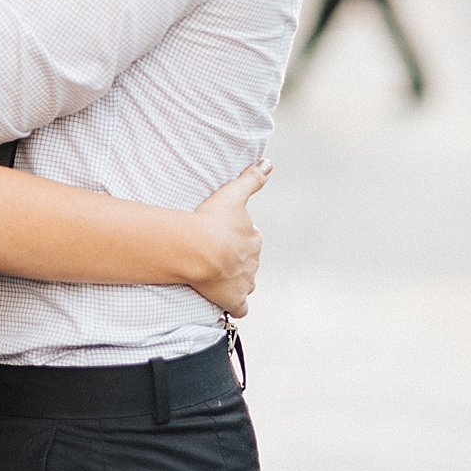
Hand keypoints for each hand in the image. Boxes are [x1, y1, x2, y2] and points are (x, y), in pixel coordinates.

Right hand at [189, 161, 268, 315]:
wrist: (201, 250)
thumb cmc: (213, 221)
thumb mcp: (234, 193)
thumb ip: (252, 178)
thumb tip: (269, 163)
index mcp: (253, 238)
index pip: (250, 238)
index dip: (237, 237)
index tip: (223, 235)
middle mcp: (253, 261)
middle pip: (247, 260)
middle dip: (236, 259)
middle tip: (216, 255)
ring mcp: (244, 282)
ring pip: (245, 281)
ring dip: (235, 280)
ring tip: (216, 276)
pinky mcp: (234, 299)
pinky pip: (240, 307)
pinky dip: (235, 306)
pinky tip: (227, 304)